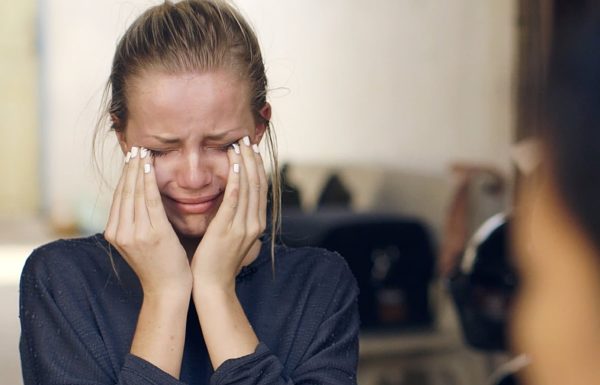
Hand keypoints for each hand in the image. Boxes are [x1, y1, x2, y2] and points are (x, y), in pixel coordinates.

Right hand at [104, 146, 192, 295]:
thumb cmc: (158, 265)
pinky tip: (150, 167)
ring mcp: (135, 233)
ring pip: (135, 193)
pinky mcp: (153, 234)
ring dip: (139, 169)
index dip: (124, 175)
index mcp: (113, 233)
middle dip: (130, 167)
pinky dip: (149, 182)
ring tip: (142, 152)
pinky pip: (150, 201)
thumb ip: (134, 222)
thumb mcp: (138, 242)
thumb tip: (138, 198)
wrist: (166, 290)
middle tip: (135, 147)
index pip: (118, 197)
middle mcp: (120, 232)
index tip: (130, 157)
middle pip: (124, 192)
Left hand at [190, 136, 267, 289]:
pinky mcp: (228, 229)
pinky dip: (237, 179)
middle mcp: (254, 222)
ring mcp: (243, 226)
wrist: (211, 286)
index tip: (250, 148)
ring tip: (240, 143)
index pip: (260, 188)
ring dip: (246, 163)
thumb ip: (233, 217)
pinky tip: (234, 164)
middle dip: (253, 159)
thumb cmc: (215, 261)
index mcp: (255, 223)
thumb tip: (230, 200)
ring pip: (249, 187)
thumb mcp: (230, 236)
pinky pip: (235, 199)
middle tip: (246, 138)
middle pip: (258, 183)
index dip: (256, 166)